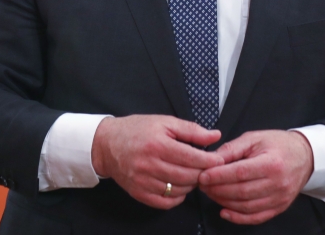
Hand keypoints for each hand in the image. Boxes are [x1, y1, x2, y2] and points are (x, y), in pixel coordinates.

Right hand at [91, 115, 222, 209]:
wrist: (106, 144)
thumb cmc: (137, 130)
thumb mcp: (164, 122)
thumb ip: (191, 130)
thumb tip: (215, 136)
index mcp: (158, 144)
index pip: (193, 158)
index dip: (210, 161)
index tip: (218, 159)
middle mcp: (150, 164)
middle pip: (188, 176)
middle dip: (202, 173)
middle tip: (204, 167)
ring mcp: (143, 181)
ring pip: (180, 190)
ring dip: (190, 184)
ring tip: (190, 174)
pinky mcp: (139, 193)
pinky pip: (166, 202)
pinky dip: (177, 197)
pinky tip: (178, 186)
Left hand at [198, 130, 312, 224]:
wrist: (304, 156)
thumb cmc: (277, 144)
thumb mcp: (254, 138)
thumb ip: (232, 149)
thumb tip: (211, 159)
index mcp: (271, 163)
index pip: (240, 173)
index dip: (219, 176)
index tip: (202, 176)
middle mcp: (277, 183)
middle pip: (242, 192)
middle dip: (217, 189)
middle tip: (202, 185)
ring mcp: (280, 198)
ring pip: (246, 206)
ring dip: (224, 202)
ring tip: (210, 193)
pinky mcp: (279, 208)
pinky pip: (256, 217)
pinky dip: (238, 218)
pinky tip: (224, 211)